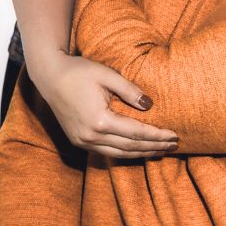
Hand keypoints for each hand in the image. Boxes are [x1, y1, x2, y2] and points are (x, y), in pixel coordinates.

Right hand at [30, 51, 178, 158]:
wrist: (50, 76)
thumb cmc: (80, 71)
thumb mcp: (108, 75)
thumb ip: (130, 91)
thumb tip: (150, 105)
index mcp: (99, 121)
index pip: (136, 133)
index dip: (157, 136)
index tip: (175, 135)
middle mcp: (90, 136)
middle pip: (130, 147)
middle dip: (154, 147)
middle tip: (174, 145)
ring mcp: (82, 141)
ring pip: (119, 154)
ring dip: (142, 153)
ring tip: (161, 151)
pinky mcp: (79, 141)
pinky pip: (107, 152)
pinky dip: (125, 153)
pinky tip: (138, 150)